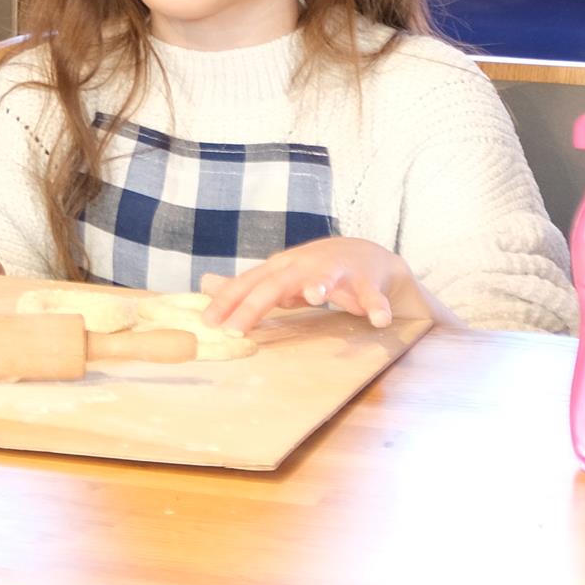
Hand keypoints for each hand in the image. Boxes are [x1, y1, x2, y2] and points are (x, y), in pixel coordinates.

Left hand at [206, 237, 424, 332]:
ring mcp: (337, 270)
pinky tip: (377, 320)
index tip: (207, 323)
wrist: (368, 256)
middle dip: (254, 305)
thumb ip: (249, 286)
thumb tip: (207, 286)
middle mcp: (304, 265)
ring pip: (326, 277)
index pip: (248, 283)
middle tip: (235, 329)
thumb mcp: (280, 277)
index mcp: (280, 267)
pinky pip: (372, 295)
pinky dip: (376, 306)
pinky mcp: (368, 280)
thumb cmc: (316, 272)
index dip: (226, 302)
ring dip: (320, 284)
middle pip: (276, 283)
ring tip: (314, 296)